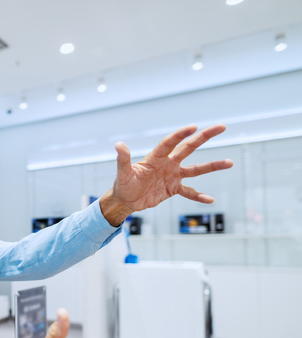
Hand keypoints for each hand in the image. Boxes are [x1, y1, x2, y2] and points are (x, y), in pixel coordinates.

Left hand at [99, 124, 232, 225]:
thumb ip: (123, 159)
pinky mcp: (174, 188)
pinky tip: (210, 199)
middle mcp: (168, 163)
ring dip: (212, 166)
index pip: (170, 143)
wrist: (126, 200)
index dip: (181, 134)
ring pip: (196, 169)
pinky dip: (199, 196)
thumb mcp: (123, 173)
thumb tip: (118, 145)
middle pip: (188, 147)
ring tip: (229, 162)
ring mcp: (173, 175)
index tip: (193, 126)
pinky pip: (190, 192)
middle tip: (221, 126)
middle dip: (204, 137)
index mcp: (156, 157)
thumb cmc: (123, 185)